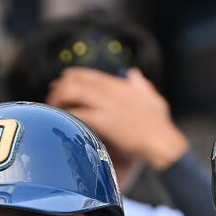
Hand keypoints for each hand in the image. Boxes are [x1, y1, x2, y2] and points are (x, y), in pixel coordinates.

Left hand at [46, 67, 187, 169]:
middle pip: (76, 81)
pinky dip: (66, 116)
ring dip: (59, 101)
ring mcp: (108, 105)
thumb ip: (141, 84)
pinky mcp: (105, 121)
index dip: (70, 77)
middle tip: (51, 99)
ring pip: (73, 93)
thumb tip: (133, 73)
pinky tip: (62, 122)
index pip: (88, 75)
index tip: (60, 84)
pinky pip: (78, 113)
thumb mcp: (153, 98)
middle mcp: (112, 91)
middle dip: (59, 89)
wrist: (163, 142)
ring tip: (53, 111)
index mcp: (120, 85)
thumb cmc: (159, 125)